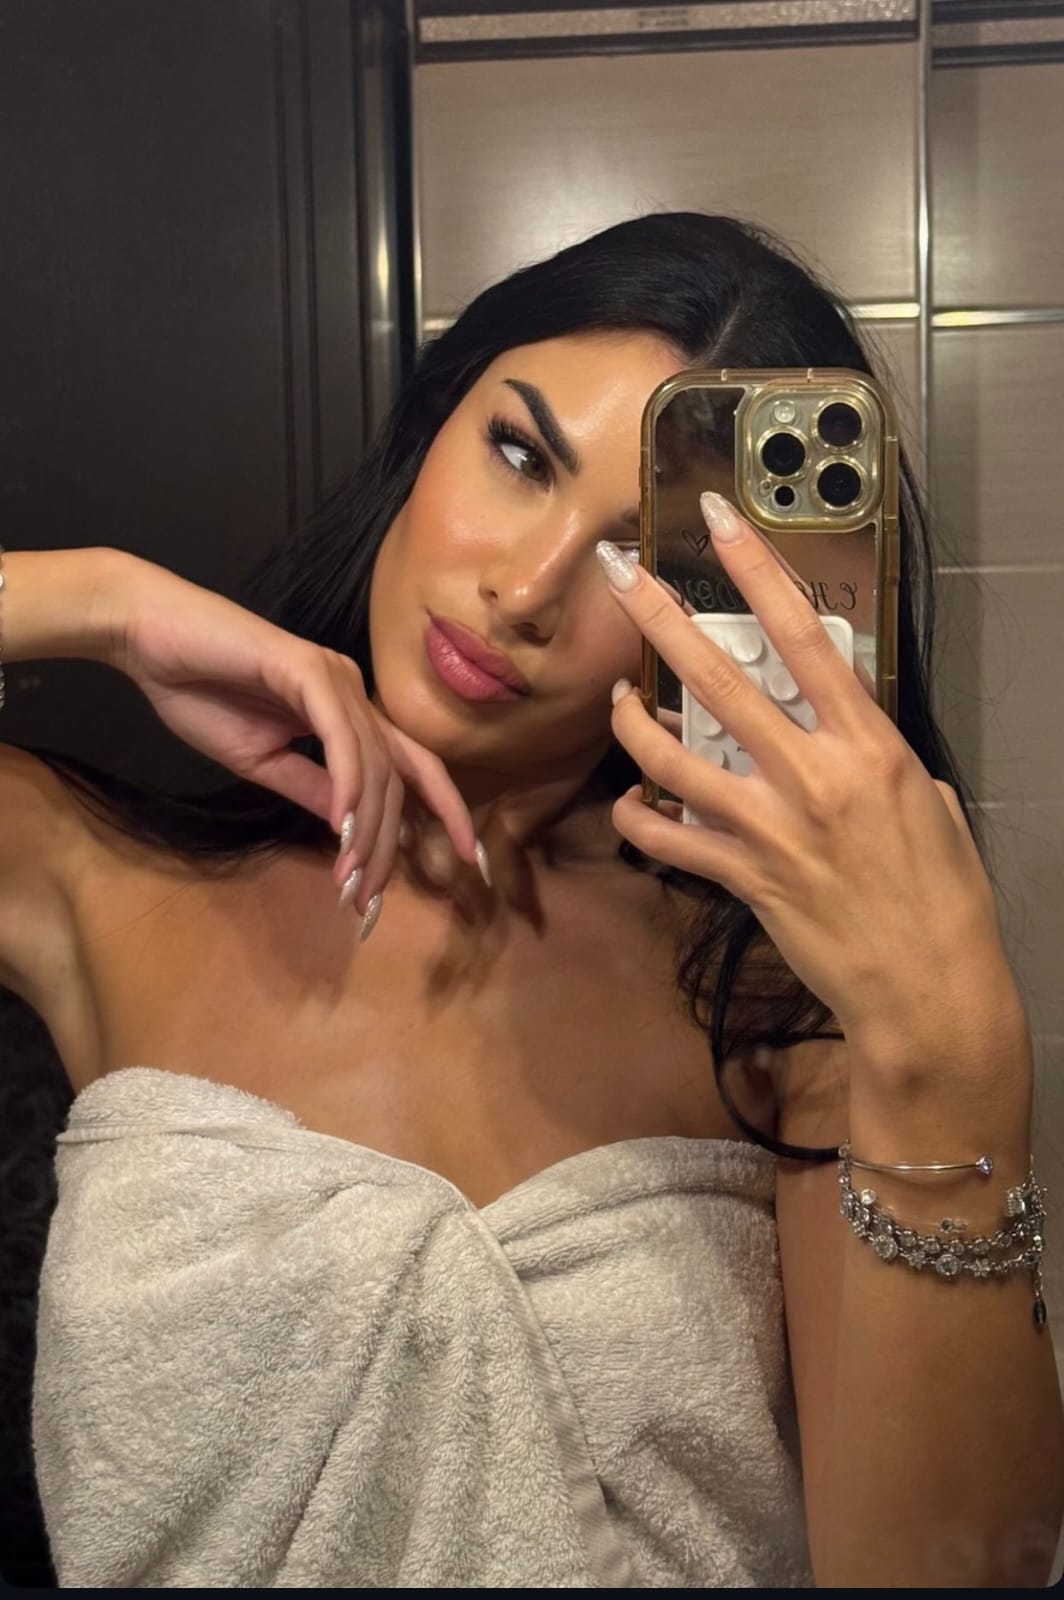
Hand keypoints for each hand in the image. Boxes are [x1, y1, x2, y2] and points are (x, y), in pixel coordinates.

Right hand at [113, 553, 477, 909]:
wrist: (149, 639)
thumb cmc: (200, 692)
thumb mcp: (262, 761)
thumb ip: (310, 789)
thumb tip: (350, 830)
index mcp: (349, 713)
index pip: (415, 766)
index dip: (447, 809)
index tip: (469, 860)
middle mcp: (354, 692)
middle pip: (397, 778)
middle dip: (390, 845)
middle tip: (368, 901)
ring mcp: (334, 677)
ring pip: (373, 764)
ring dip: (364, 830)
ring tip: (351, 880)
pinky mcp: (305, 668)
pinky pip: (340, 736)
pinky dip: (347, 783)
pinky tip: (341, 826)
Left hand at [600, 496, 1024, 1076]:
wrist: (929, 989)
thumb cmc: (945, 900)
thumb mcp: (933, 810)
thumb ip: (888, 766)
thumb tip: (866, 754)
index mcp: (870, 745)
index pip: (805, 636)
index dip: (757, 571)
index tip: (719, 522)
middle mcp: (814, 774)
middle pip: (720, 680)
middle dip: (661, 619)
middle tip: (620, 575)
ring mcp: (772, 826)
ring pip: (675, 757)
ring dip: (633, 724)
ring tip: (614, 700)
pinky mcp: (744, 878)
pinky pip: (669, 839)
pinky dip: (642, 820)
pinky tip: (633, 807)